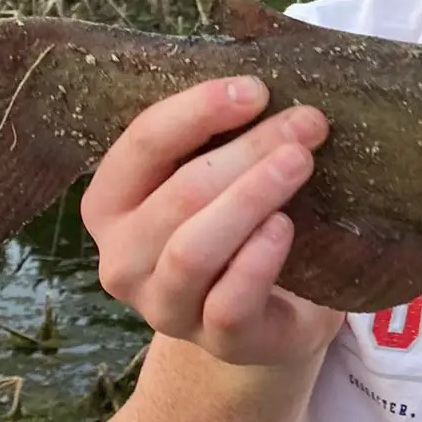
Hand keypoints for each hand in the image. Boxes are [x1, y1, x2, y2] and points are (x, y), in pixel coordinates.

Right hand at [81, 76, 344, 369]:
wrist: (273, 312)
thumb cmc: (241, 223)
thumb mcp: (224, 175)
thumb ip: (228, 136)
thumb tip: (277, 79)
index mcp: (114, 203)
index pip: (142, 144)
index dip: (198, 110)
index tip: (257, 88)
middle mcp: (123, 258)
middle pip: (178, 194)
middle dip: (246, 150)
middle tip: (307, 122)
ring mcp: (165, 307)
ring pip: (193, 250)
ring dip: (251, 197)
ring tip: (300, 162)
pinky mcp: (218, 343)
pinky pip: (227, 303)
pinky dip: (257, 261)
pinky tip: (285, 227)